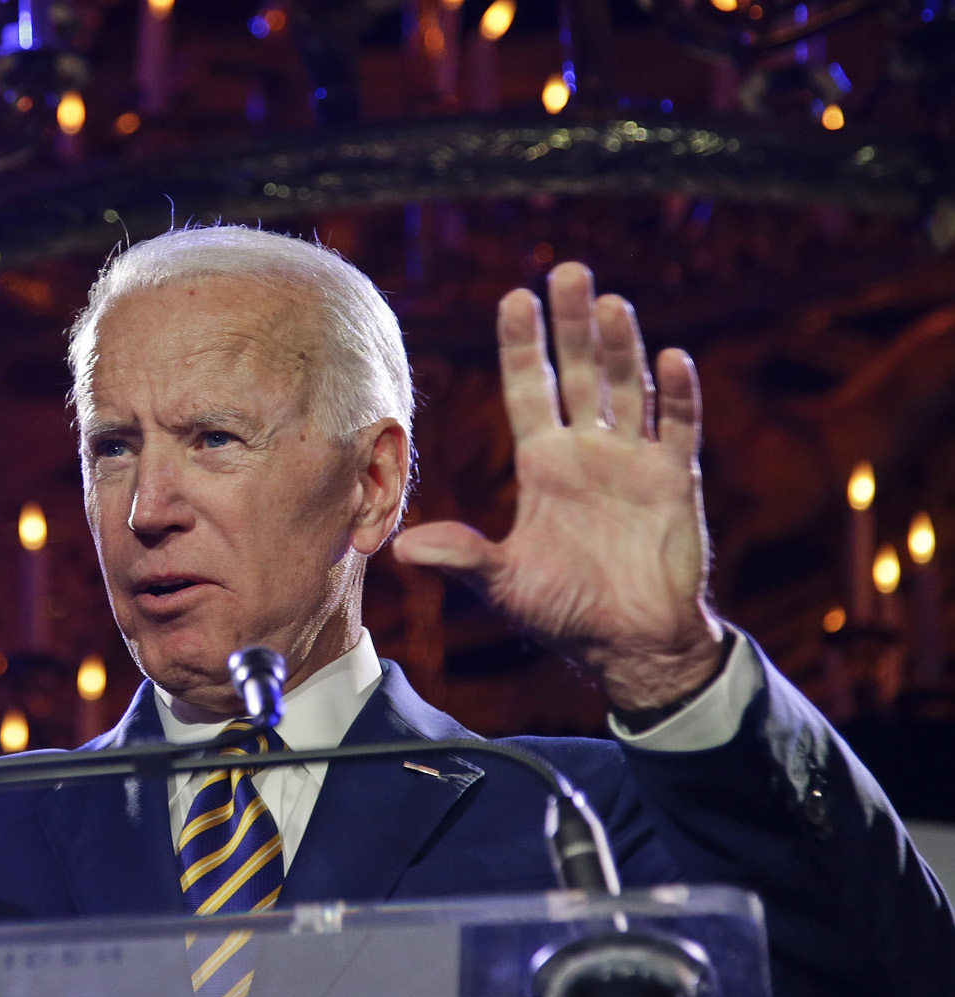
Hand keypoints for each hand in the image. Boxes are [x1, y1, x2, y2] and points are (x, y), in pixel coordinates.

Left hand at [392, 262, 722, 711]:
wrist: (627, 642)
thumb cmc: (562, 610)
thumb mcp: (503, 583)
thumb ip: (462, 558)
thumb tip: (402, 549)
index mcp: (542, 463)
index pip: (529, 389)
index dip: (523, 344)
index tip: (514, 296)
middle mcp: (586, 451)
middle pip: (580, 371)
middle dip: (573, 324)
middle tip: (567, 270)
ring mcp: (633, 460)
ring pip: (628, 388)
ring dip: (622, 347)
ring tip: (612, 303)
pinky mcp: (675, 480)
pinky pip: (678, 428)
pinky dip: (676, 396)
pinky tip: (672, 359)